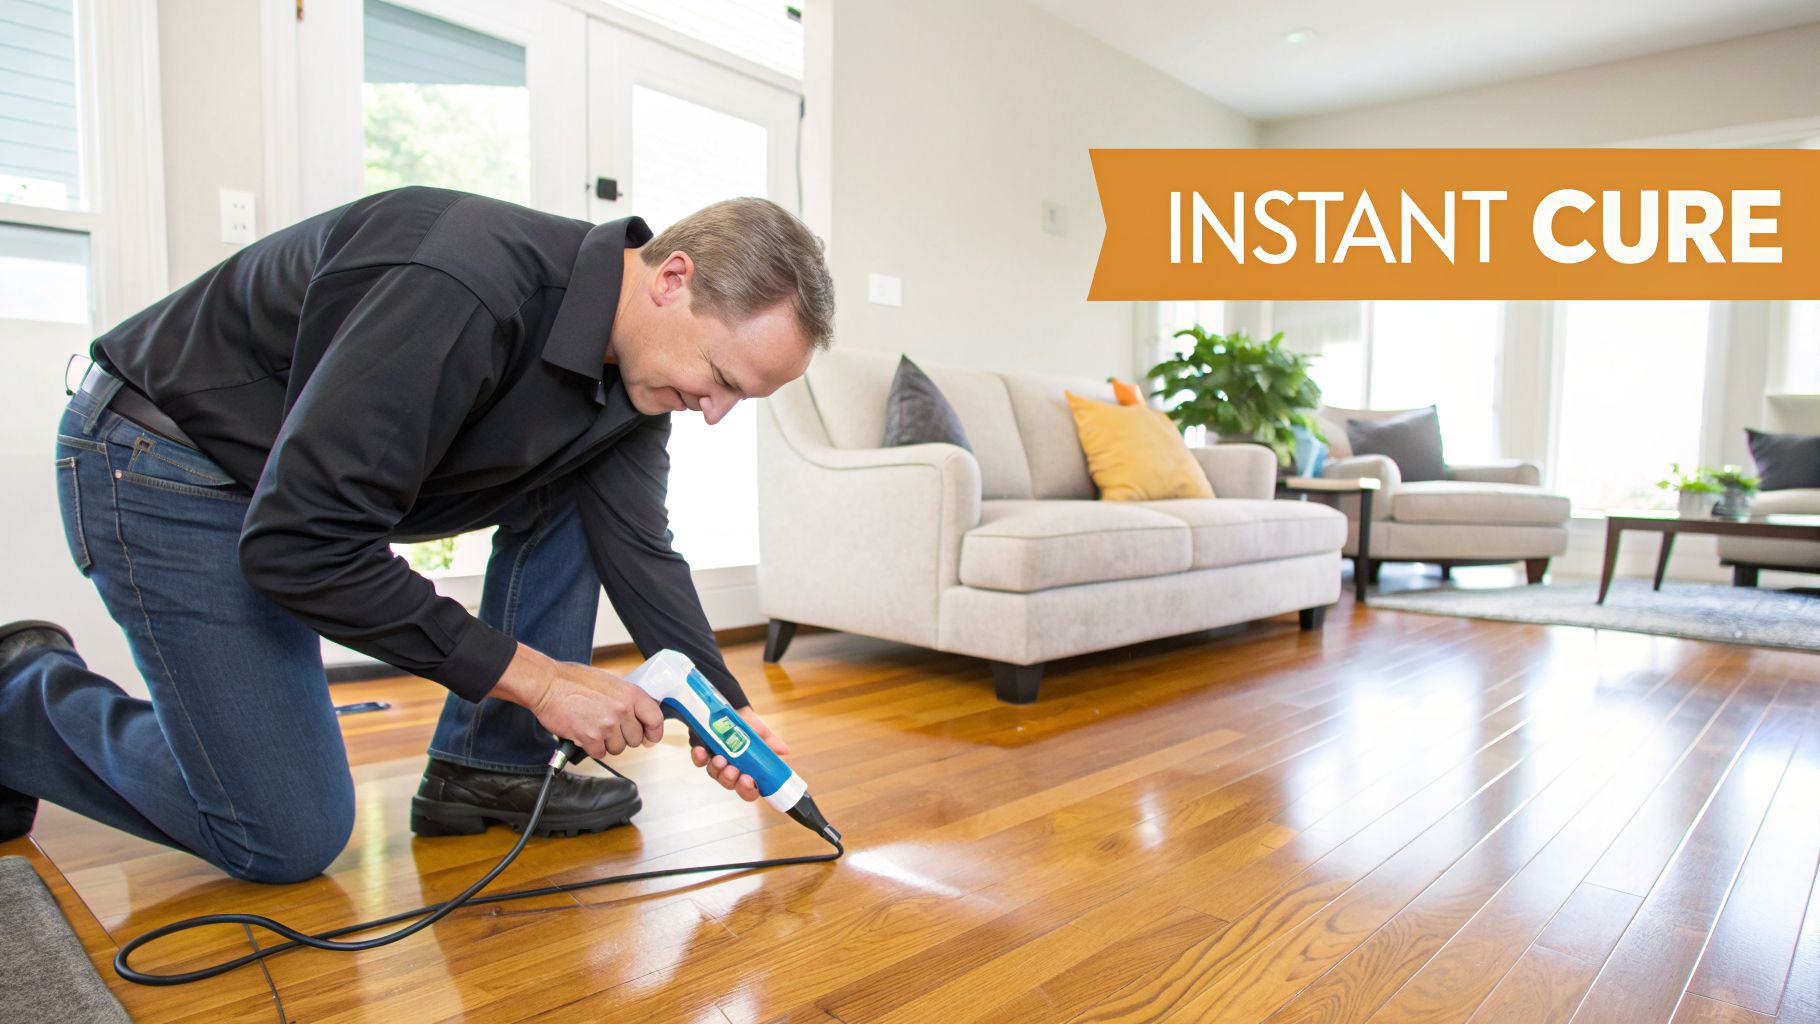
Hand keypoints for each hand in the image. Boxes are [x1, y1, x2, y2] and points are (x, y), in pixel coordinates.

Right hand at [489, 644, 663, 758]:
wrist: (547, 685)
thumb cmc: (574, 680)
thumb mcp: (610, 681)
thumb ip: (627, 698)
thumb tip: (640, 712)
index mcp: (631, 694)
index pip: (656, 719)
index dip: (654, 732)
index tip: (650, 738)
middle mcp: (622, 709)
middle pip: (636, 739)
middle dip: (624, 737)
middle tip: (609, 729)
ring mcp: (607, 724)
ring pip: (618, 748)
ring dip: (607, 743)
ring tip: (594, 728)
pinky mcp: (590, 737)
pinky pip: (600, 753)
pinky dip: (592, 748)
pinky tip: (585, 735)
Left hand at [691, 709, 790, 801]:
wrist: (732, 707)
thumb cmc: (748, 724)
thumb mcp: (762, 733)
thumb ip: (772, 744)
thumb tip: (785, 750)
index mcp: (748, 770)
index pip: (749, 790)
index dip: (748, 790)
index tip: (749, 780)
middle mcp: (731, 769)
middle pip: (730, 784)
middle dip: (730, 780)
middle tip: (733, 770)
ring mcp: (716, 762)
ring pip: (714, 774)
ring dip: (717, 769)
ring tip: (720, 759)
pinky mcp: (701, 752)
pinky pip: (698, 761)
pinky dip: (699, 758)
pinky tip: (701, 751)